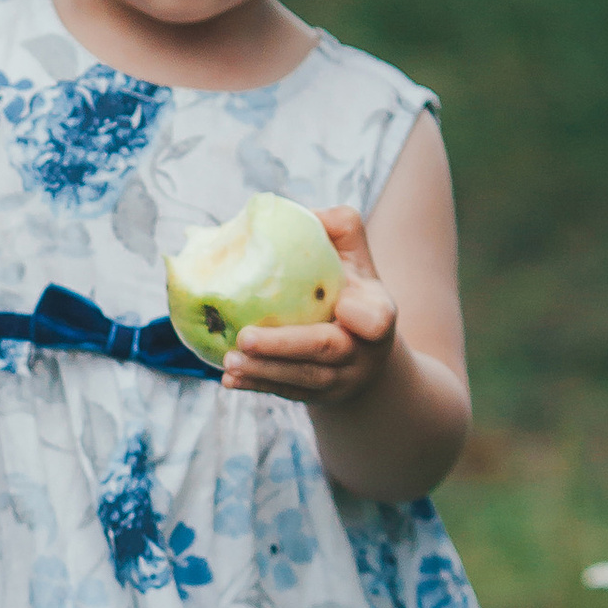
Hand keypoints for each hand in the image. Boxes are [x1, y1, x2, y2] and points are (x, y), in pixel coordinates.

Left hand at [220, 204, 397, 407]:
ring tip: (229, 360)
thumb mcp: (356, 261)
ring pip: (303, 379)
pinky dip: (257, 386)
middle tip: (244, 337)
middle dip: (284, 346)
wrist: (365, 353)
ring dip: (263, 371)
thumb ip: (340, 229)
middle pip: (326, 350)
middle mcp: (363, 351)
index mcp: (377, 313)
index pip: (378, 318)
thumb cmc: (351, 292)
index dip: (364, 317)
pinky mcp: (319, 397)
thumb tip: (300, 211)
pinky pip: (286, 393)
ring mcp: (342, 379)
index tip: (342, 305)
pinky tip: (229, 379)